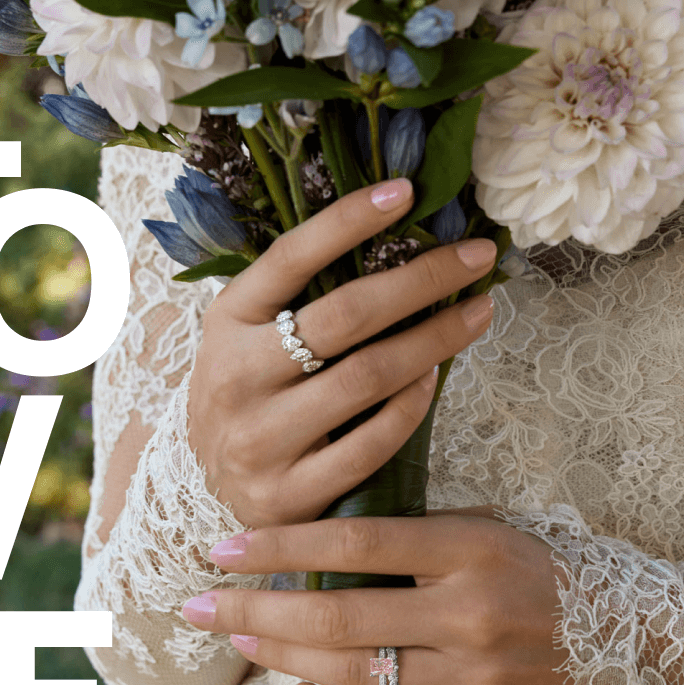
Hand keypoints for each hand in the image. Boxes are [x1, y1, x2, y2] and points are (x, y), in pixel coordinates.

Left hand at [181, 509, 572, 684]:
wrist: (635, 638)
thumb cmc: (544, 569)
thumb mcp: (484, 530)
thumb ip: (411, 540)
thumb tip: (318, 550)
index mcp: (471, 546)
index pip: (354, 539)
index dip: (281, 544)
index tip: (223, 548)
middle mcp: (472, 613)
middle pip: (338, 611)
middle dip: (256, 608)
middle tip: (198, 604)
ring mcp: (479, 679)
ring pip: (354, 671)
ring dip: (281, 654)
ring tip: (235, 637)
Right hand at [187, 178, 496, 528]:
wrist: (207, 487)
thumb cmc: (245, 397)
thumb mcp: (249, 339)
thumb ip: (297, 302)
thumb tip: (394, 250)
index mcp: (227, 323)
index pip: (289, 258)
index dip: (347, 220)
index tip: (406, 191)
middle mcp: (237, 377)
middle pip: (344, 317)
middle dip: (422, 280)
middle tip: (476, 257)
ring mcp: (261, 439)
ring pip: (366, 378)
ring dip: (434, 340)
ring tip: (476, 315)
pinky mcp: (288, 494)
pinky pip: (370, 445)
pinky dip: (412, 406)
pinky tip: (433, 379)